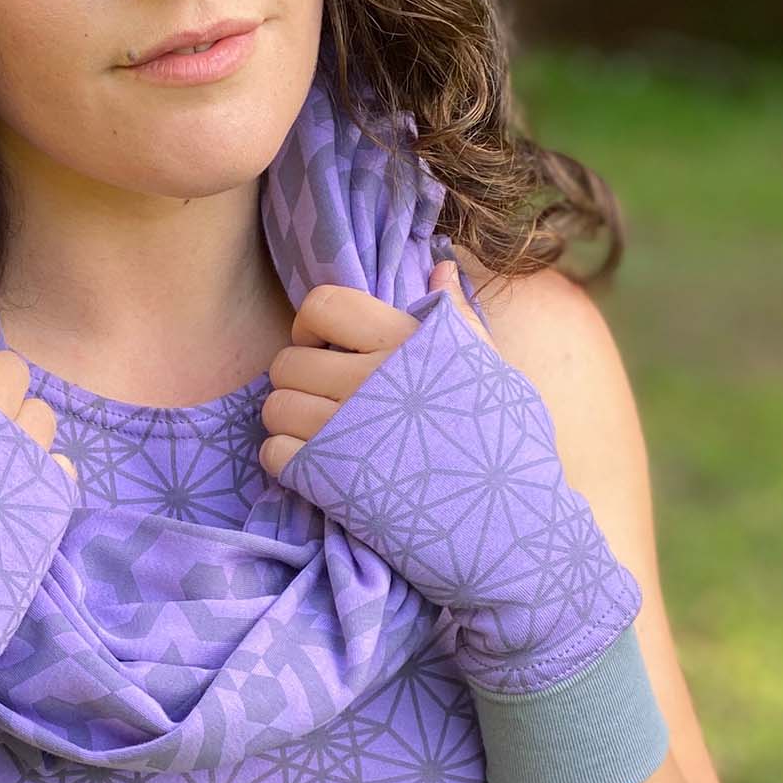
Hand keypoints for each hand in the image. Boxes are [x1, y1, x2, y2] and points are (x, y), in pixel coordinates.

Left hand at [259, 260, 491, 482]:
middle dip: (298, 378)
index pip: (322, 305)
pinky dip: (287, 460)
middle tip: (324, 395)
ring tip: (321, 431)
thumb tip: (441, 267)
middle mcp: (367, 381)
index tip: (327, 345)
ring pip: (275, 408)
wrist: (507, 514)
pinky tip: (318, 466)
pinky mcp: (330, 480)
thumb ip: (456, 316)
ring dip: (290, 420)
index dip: (312, 324)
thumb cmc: (501, 435)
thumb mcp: (486, 365)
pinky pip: (275, 454)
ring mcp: (344, 432)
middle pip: (287, 362)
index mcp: (402, 343)